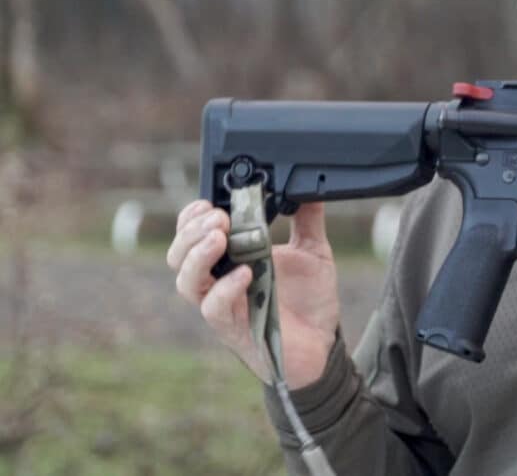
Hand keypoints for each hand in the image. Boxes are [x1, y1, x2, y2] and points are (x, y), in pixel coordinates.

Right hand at [168, 199, 339, 387]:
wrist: (323, 343)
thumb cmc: (310, 300)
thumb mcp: (313, 252)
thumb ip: (308, 220)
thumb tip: (309, 187)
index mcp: (232, 258)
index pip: (193, 234)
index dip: (192, 216)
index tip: (209, 202)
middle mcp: (219, 281)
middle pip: (179, 255)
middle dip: (191, 232)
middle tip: (218, 219)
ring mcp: (224, 305)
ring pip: (186, 282)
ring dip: (198, 256)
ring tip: (220, 238)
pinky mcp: (234, 328)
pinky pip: (214, 309)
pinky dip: (226, 289)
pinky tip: (244, 273)